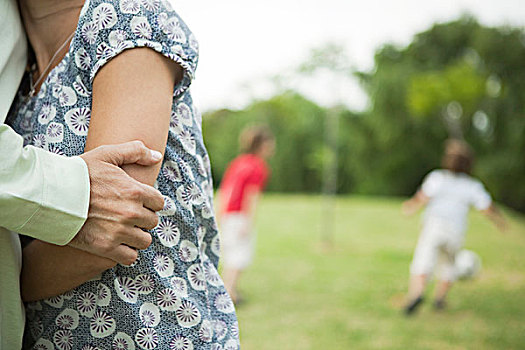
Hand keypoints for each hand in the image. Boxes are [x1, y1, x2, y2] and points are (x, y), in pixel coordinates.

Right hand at [70, 141, 164, 264]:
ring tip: (124, 231)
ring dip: (136, 236)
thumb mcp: (106, 154)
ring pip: (144, 240)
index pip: (159, 203)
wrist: (50, 195)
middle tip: (127, 215)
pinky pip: (130, 257)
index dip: (150, 202)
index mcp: (135, 191)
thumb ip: (135, 151)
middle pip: (152, 222)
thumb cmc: (78, 173)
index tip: (138, 202)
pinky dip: (126, 253)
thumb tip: (157, 156)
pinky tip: (117, 244)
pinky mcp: (106, 247)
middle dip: (142, 219)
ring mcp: (119, 231)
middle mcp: (131, 212)